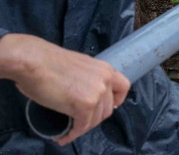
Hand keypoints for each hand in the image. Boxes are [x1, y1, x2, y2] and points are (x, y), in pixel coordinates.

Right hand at [0, 34, 128, 145]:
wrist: (34, 62)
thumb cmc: (48, 62)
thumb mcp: (79, 66)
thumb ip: (87, 77)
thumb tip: (82, 90)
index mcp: (105, 69)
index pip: (123, 88)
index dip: (115, 101)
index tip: (104, 107)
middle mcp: (106, 80)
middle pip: (108, 109)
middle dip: (94, 118)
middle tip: (79, 121)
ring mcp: (97, 93)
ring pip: (95, 120)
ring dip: (82, 127)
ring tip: (69, 129)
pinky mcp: (85, 105)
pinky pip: (82, 127)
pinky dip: (72, 134)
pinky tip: (64, 136)